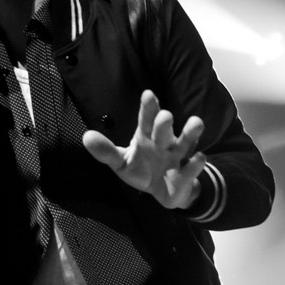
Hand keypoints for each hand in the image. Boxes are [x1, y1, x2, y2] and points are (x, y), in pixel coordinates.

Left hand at [82, 90, 205, 208]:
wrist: (163, 190)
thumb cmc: (141, 169)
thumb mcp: (121, 162)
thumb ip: (106, 151)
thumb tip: (86, 137)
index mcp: (146, 136)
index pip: (146, 119)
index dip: (148, 107)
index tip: (148, 94)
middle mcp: (164, 141)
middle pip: (164, 130)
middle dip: (164, 123)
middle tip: (165, 116)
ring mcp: (178, 156)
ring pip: (186, 141)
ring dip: (191, 132)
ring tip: (196, 123)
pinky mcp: (187, 173)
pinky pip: (193, 166)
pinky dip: (196, 163)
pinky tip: (198, 157)